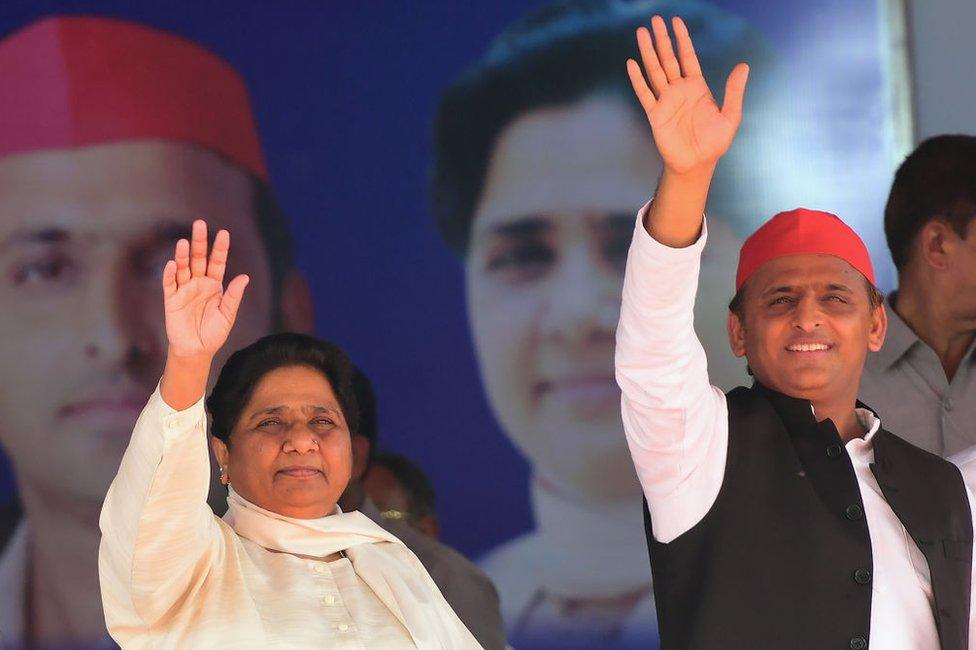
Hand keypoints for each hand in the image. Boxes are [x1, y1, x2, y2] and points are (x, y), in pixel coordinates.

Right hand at [162, 220, 248, 360]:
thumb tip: (245, 277)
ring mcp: (184, 290)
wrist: (197, 350)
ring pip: (183, 268)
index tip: (224, 233)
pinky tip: (172, 264)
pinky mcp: (171, 300)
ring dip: (182, 255)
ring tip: (183, 242)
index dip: (220, 248)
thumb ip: (234, 296)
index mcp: (214, 285)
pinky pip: (170, 284)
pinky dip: (170, 274)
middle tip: (199, 223)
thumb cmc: (213, 333)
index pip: (217, 262)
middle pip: (199, 259)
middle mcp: (198, 283)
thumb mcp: (227, 315)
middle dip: (199, 242)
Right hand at [627, 15, 748, 174]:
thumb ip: (734, 91)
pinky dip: (637, 79)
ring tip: (641, 33)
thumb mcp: (730, 115)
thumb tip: (743, 65)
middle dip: (662, 39)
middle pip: (668, 59)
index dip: (682, 39)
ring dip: (648, 52)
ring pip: (655, 71)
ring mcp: (666, 101)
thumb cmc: (714, 143)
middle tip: (654, 20)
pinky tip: (632, 63)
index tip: (676, 21)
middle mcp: (679, 90)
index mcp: (697, 87)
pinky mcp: (655, 114)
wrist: (697, 164)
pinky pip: (644, 93)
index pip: (688, 57)